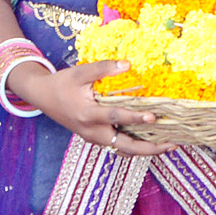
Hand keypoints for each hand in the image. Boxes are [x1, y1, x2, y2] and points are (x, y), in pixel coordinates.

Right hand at [18, 60, 176, 155]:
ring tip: (169, 145)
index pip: (115, 117)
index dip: (135, 117)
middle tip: (172, 144)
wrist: (42, 96)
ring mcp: (94, 137)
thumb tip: (128, 64)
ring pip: (122, 149)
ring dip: (145, 150)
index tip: (154, 116)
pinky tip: (152, 141)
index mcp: (87, 114)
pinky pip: (118, 146)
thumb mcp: (81, 72)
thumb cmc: (62, 83)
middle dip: (149, 148)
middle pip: (124, 145)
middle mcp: (92, 131)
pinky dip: (135, 146)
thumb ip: (104, 68)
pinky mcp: (96, 138)